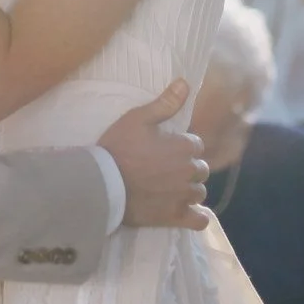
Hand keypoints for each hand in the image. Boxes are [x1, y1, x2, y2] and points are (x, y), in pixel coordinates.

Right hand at [97, 79, 210, 231]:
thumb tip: (186, 82)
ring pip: (199, 192)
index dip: (183, 145)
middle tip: (167, 168)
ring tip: (171, 187)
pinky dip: (197, 216)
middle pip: (201, 169)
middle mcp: (189, 171)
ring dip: (189, 189)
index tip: (167, 148)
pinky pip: (199, 220)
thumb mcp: (138, 118)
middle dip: (188, 167)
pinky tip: (187, 211)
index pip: (196, 144)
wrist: (103, 182)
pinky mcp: (175, 217)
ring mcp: (183, 196)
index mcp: (184, 146)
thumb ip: (166, 103)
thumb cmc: (119, 147)